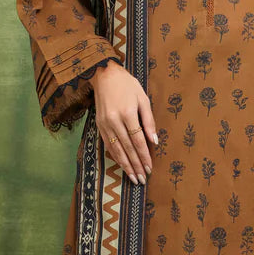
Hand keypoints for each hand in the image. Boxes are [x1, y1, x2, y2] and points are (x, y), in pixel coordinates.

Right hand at [91, 61, 157, 184]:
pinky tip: (122, 165)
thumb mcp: (143, 98)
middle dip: (136, 165)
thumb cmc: (127, 85)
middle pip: (127, 148)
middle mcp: (114, 121)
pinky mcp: (99, 126)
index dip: (144, 156)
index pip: (138, 141)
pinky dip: (115, 157)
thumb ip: (149, 120)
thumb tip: (154, 141)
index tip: (150, 168)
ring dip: (125, 165)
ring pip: (116, 150)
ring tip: (133, 178)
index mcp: (127, 114)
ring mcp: (104, 125)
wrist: (104, 75)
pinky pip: (108, 145)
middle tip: (142, 179)